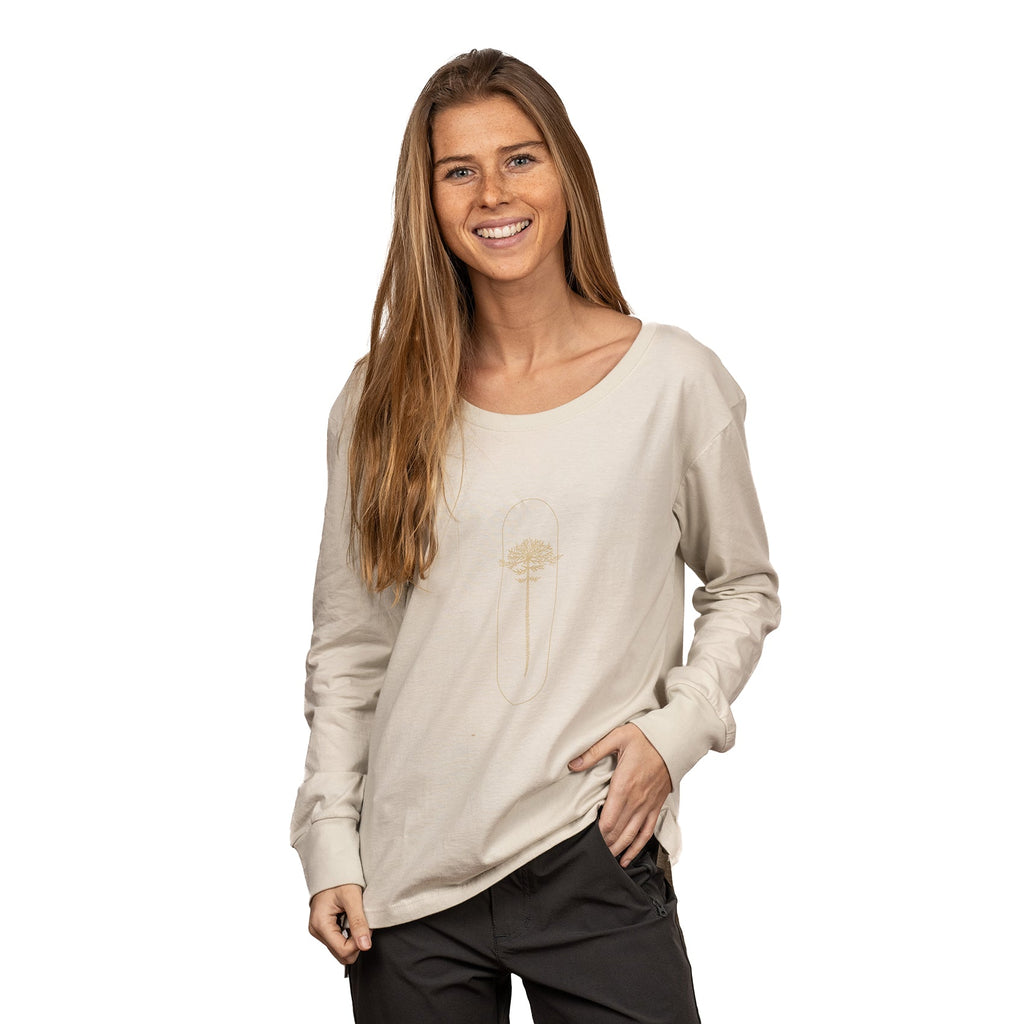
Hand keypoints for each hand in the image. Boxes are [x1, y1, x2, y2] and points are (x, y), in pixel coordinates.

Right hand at [308, 883, 372, 965]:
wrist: (331, 866)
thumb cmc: (340, 877)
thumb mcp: (352, 898)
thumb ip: (358, 923)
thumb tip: (365, 946)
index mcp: (320, 924)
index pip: (343, 951)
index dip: (359, 942)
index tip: (367, 926)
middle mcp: (317, 931)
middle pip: (342, 954)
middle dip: (356, 942)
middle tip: (363, 922)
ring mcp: (319, 930)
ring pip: (341, 949)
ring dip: (353, 937)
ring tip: (355, 918)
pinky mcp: (323, 928)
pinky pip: (339, 940)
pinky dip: (348, 933)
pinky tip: (350, 919)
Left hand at [568, 723, 671, 866]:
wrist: (673, 741)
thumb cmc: (644, 738)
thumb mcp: (616, 737)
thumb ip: (594, 752)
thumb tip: (573, 764)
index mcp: (624, 785)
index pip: (608, 820)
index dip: (597, 834)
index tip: (586, 841)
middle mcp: (636, 800)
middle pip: (617, 832)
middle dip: (604, 845)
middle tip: (592, 855)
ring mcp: (647, 806)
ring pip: (630, 836)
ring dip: (618, 849)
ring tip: (606, 860)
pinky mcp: (655, 807)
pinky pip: (646, 833)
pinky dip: (636, 848)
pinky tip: (627, 858)